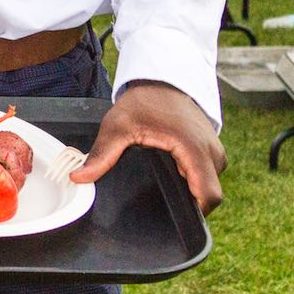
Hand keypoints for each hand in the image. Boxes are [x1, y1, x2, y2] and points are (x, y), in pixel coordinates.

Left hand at [71, 80, 224, 214]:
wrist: (161, 80)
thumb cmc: (143, 101)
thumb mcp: (118, 126)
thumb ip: (101, 155)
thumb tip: (78, 178)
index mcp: (194, 149)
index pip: (209, 195)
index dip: (194, 211)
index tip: (170, 213)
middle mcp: (212, 153)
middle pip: (209, 195)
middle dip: (188, 203)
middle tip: (160, 199)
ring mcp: (215, 151)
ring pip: (209, 186)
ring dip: (191, 191)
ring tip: (165, 186)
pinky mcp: (211, 150)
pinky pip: (207, 175)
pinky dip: (192, 180)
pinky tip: (172, 176)